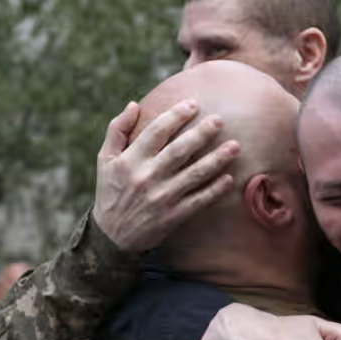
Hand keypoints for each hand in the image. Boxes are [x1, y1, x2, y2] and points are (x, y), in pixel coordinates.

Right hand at [92, 100, 240, 253]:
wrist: (112, 235)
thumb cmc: (110, 191)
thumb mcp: (105, 159)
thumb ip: (117, 130)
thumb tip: (134, 104)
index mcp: (130, 160)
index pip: (156, 132)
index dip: (175, 116)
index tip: (193, 104)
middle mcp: (147, 177)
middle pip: (179, 150)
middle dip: (201, 134)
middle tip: (219, 120)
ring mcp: (162, 197)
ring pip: (194, 175)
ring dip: (216, 160)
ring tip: (235, 146)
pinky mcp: (173, 216)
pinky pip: (198, 201)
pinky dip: (215, 191)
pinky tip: (229, 179)